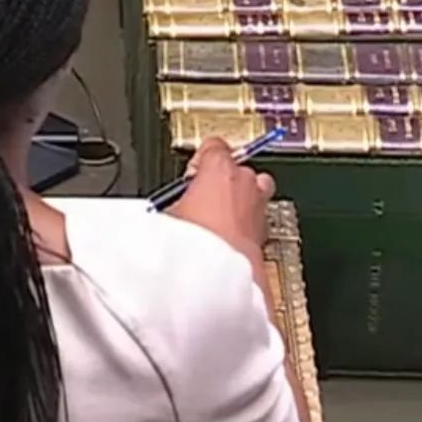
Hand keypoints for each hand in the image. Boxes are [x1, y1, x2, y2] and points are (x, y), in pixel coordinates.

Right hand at [164, 136, 273, 253]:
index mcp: (219, 167)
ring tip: (220, 221)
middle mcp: (245, 181)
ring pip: (256, 193)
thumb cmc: (195, 241)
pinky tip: (230, 241)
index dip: (201, 160)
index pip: (214, 146)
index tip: (191, 175)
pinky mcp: (265, 232)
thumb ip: (168, 203)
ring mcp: (259, 206)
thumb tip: (156, 210)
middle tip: (203, 201)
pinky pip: (257, 221)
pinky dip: (247, 227)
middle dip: (223, 183)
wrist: (219, 275)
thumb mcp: (165, 214)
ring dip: (241, 203)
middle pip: (238, 169)